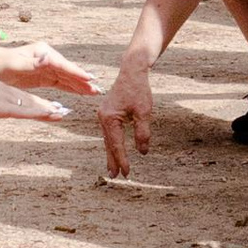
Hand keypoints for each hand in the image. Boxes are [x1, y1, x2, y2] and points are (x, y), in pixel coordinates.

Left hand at [0, 40, 96, 96]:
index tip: (89, 78)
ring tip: (95, 92)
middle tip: (98, 89)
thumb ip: (34, 64)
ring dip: (81, 85)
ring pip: (68, 78)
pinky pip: (62, 83)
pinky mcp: (46, 76)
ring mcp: (49, 66)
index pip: (63, 65)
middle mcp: (49, 57)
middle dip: (83, 81)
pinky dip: (72, 87)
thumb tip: (48, 59)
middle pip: (69, 71)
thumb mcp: (17, 64)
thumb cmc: (4, 63)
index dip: (77, 73)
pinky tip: (81, 92)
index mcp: (44, 52)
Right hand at [0, 63, 65, 121]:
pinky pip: (25, 110)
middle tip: (61, 110)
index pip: (20, 97)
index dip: (34, 103)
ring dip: (46, 110)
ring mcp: (4, 98)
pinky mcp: (3, 106)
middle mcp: (4, 91)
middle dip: (45, 106)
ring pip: (30, 104)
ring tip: (61, 113)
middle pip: (29, 100)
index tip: (46, 106)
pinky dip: (38, 112)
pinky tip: (49, 114)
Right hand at [97, 52, 152, 177]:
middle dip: (113, 161)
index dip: (123, 160)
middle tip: (115, 177)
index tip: (127, 173)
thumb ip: (142, 132)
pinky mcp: (108, 113)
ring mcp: (104, 115)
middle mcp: (103, 117)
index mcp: (110, 118)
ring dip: (111, 154)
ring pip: (108, 139)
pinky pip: (109, 133)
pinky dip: (112, 143)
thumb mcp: (144, 112)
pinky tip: (114, 151)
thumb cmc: (138, 89)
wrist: (132, 71)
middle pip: (109, 144)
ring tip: (113, 169)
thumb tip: (143, 152)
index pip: (117, 144)